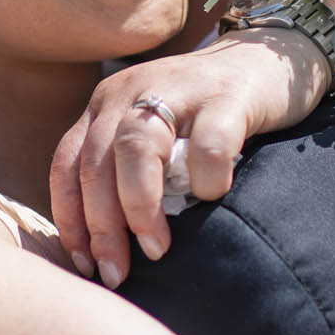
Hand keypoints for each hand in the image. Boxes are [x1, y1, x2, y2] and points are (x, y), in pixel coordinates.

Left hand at [50, 28, 325, 286]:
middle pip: (96, 162)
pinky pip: (207, 145)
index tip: (83, 263)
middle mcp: (131, 90)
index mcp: (106, 105)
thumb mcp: (152, 137)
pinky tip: (213, 199)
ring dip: (140, 207)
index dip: (70, 219)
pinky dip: (206, 180)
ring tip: (156, 249)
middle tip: (118, 273)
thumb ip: (125, 173)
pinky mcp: (227, 96)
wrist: (267, 61)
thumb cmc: (205, 117)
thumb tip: (106, 252)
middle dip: (102, 227)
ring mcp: (178, 89)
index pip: (66, 163)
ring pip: (136, 148)